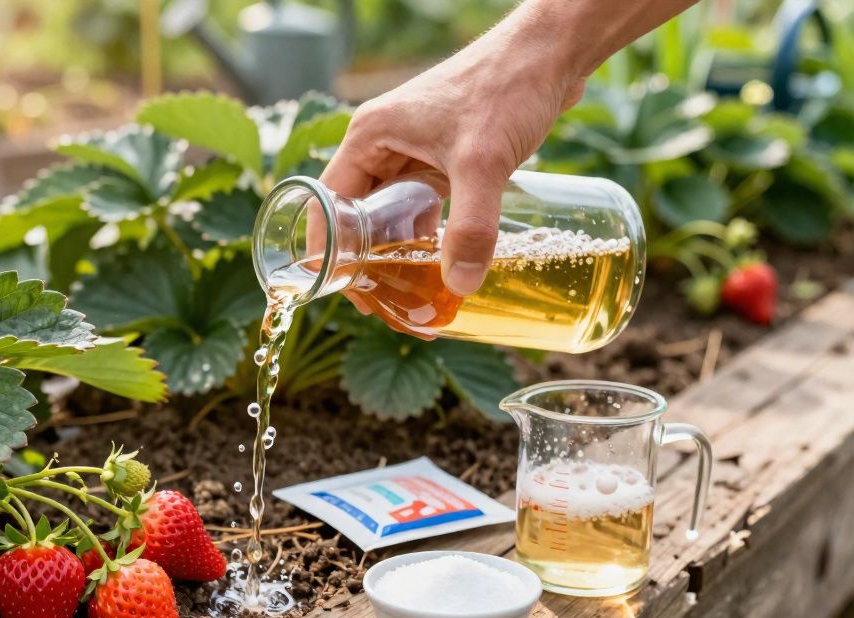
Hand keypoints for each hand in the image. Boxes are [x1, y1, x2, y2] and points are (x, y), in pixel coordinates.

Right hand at [321, 23, 585, 295]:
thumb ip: (472, 227)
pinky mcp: (444, 154)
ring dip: (399, 250)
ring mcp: (414, 148)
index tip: (349, 292)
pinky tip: (443, 262)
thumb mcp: (484, 163)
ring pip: (391, 212)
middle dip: (368, 260)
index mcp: (369, 137)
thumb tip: (460, 286)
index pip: (328, 206)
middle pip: (358, 214)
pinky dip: (427, 233)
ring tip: (413, 293)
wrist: (552, 51)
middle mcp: (383, 143)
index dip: (331, 252)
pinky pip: (422, 203)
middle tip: (387, 303)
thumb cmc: (508, 87)